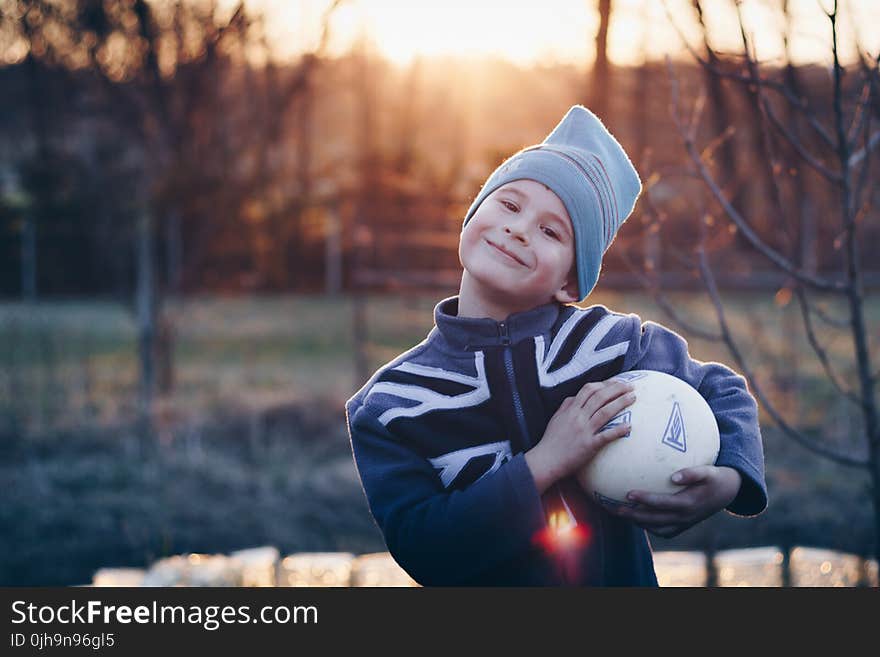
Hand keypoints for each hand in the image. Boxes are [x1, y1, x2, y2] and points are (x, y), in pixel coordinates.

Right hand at [526, 380, 634, 493]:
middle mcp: (578, 417)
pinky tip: (629, 426)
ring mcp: (584, 431)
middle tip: (630, 386)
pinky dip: (618, 430)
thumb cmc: (551, 440)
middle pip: (599, 397)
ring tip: (633, 397)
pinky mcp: (589, 445)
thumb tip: (575, 397)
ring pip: (604, 412)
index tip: (616, 382)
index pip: (588, 389)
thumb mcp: (556, 418)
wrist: (546, 460)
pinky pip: (606, 436)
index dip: (604, 383)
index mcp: (571, 410)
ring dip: (620, 403)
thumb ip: (566, 406)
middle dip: (616, 388)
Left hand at [610, 465, 741, 537]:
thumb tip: (674, 476)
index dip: (646, 500)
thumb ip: (693, 473)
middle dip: (634, 515)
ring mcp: (683, 524)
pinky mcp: (682, 526)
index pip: (663, 504)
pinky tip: (633, 516)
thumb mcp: (709, 471)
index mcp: (689, 504)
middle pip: (654, 520)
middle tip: (614, 508)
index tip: (628, 493)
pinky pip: (662, 530)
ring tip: (618, 513)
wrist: (728, 492)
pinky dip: (647, 525)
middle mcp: (685, 517)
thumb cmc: (714, 477)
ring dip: (637, 522)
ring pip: (656, 528)